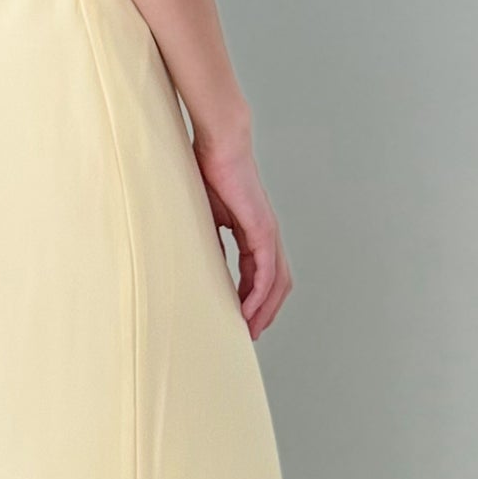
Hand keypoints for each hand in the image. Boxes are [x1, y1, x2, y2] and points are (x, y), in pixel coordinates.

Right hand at [193, 130, 291, 336]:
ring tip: (249, 330)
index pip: (261, 274)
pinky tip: (246, 311)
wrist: (219, 144)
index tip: (240, 320)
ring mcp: (268, 233)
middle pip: (276, 285)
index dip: (253, 300)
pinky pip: (266, 272)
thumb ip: (209, 240)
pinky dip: (258, 295)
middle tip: (249, 335)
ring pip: (276, 284)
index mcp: (253, 231)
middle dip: (264, 313)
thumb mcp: (204, 216)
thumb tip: (201, 264)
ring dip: (264, 310)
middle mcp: (267, 235)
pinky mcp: (263, 230)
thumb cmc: (209, 171)